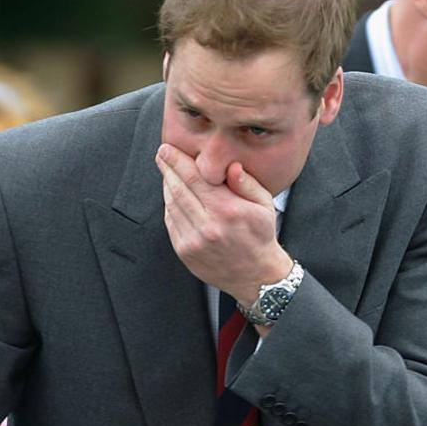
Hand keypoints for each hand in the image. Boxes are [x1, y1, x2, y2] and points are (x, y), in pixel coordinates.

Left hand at [156, 143, 292, 305]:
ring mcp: (193, 241)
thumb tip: (231, 166)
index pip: (195, 179)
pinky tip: (173, 194)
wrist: (255, 276)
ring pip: (172, 205)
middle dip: (167, 168)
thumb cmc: (260, 236)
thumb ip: (248, 184)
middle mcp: (207, 226)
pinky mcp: (184, 251)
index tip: (168, 149)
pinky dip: (169, 205)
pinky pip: (171, 221)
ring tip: (167, 171)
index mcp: (227, 211)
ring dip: (167, 185)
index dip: (178, 161)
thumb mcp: (264, 206)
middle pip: (178, 189)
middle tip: (162, 153)